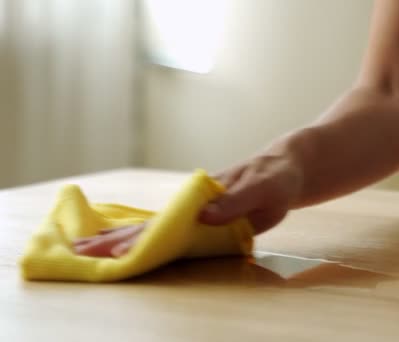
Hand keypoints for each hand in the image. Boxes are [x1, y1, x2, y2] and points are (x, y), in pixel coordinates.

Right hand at [73, 149, 303, 257]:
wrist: (286, 168)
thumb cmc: (275, 177)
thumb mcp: (262, 188)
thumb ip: (234, 201)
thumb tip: (201, 217)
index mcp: (204, 196)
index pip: (165, 220)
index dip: (140, 237)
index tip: (114, 251)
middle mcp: (194, 202)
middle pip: (150, 223)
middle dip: (117, 238)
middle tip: (80, 251)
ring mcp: (197, 208)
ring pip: (155, 225)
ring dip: (123, 237)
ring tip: (90, 246)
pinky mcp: (204, 214)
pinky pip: (171, 227)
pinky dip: (146, 235)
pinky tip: (129, 241)